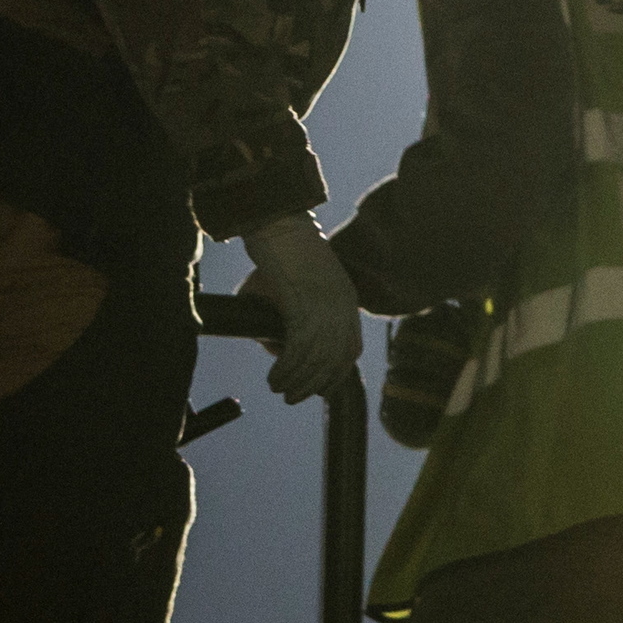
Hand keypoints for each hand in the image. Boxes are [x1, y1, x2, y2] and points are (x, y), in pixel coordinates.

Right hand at [239, 214, 363, 402]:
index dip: (337, 374)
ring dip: (296, 381)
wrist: (279, 224)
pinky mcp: (302, 306)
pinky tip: (273, 377)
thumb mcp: (291, 289)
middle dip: (314, 385)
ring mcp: (324, 308)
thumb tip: (271, 344)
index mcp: (345, 302)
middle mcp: (341, 308)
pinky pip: (298, 350)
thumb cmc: (281, 253)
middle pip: (334, 360)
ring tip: (277, 388)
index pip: (351, 349)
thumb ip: (285, 317)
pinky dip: (286, 369)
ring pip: (316, 360)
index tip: (322, 391)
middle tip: (292, 398)